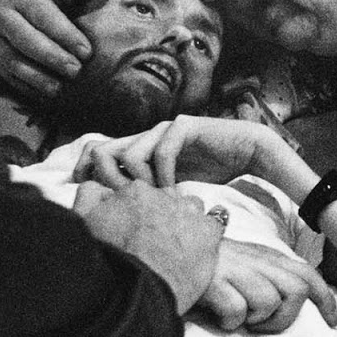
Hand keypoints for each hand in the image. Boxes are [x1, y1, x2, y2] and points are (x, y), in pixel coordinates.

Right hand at [0, 0, 92, 98]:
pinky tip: (47, 94)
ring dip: (37, 77)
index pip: (43, 17)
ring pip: (13, 61)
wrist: (19, 2)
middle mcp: (1, 18)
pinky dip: (27, 86)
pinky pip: (8, 75)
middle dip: (52, 57)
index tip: (88, 52)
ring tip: (61, 88)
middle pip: (26, 41)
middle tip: (77, 71)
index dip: (65, 35)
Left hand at [73, 116, 301, 190]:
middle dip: (108, 180)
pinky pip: (162, 152)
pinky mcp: (183, 126)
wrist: (248, 150)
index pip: (96, 153)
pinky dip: (165, 176)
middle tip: (126, 203)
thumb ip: (148, 187)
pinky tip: (174, 192)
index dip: (87, 173)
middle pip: (102, 150)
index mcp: (139, 146)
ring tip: (156, 200)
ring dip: (141, 182)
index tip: (94, 200)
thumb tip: (119, 209)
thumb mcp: (171, 183)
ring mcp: (163, 129)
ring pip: (130, 154)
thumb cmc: (213, 169)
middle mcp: (145, 135)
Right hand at [73, 180, 222, 312]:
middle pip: (167, 199)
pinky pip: (217, 220)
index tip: (136, 228)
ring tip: (177, 245)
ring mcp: (189, 212)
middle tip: (154, 240)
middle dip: (162, 215)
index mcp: (134, 191)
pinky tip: (201, 245)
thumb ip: (90, 196)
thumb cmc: (105, 259)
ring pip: (192, 207)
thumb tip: (98, 186)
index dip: (139, 212)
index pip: (141, 193)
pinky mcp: (209, 231)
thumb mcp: (83, 221)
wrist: (133, 290)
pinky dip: (209, 231)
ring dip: (186, 220)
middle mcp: (164, 195)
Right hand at [200, 239, 336, 332]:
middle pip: (298, 289)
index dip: (326, 300)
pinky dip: (230, 321)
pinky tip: (218, 318)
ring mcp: (236, 271)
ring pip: (270, 301)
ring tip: (239, 320)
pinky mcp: (214, 283)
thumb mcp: (243, 265)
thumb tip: (288, 302)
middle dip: (286, 317)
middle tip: (263, 325)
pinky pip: (237, 311)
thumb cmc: (206, 265)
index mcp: (267, 258)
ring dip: (257, 319)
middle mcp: (257, 261)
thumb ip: (266, 277)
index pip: (308, 275)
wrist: (166, 248)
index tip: (333, 323)